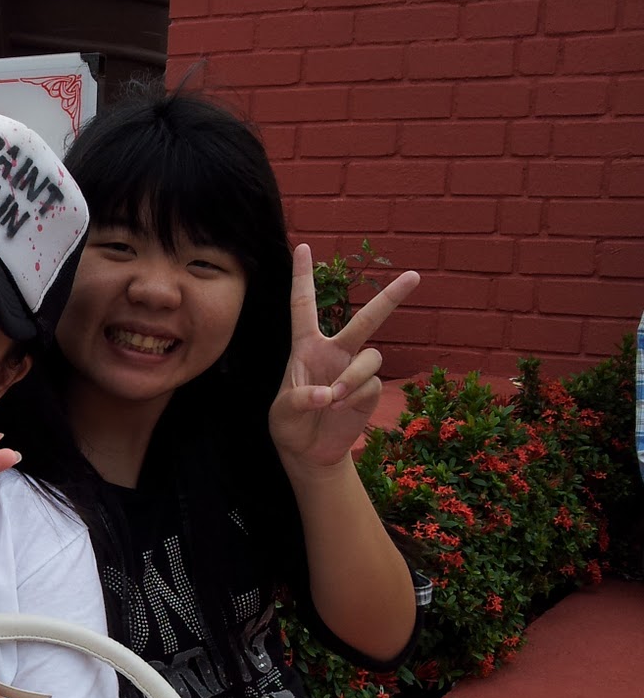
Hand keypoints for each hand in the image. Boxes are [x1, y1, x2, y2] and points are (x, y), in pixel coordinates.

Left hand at [269, 243, 420, 471]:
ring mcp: (355, 370)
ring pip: (370, 358)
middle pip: (366, 319)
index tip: (302, 246)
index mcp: (305, 347)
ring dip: (352, 377)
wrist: (307, 452)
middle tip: (414, 275)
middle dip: (390, 298)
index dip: (302, 277)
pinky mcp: (369, 390)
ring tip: (332, 399)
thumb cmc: (288, 425)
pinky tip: (340, 410)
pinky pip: (371, 384)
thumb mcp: (282, 412)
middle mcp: (335, 352)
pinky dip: (355, 396)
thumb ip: (300, 398)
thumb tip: (329, 393)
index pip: (304, 306)